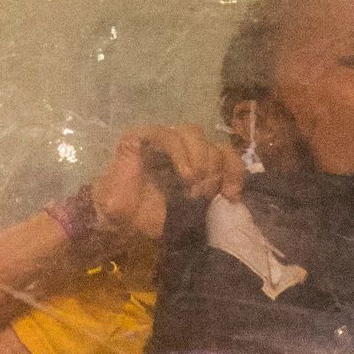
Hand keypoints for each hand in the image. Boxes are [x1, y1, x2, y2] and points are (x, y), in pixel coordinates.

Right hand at [84, 124, 237, 246]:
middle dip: (214, 169)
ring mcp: (161, 139)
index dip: (234, 170)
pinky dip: (180, 153)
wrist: (119, 221)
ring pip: (193, 132)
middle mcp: (181, 148)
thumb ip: (211, 199)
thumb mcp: (191, 211)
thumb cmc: (151, 216)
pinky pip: (168, 135)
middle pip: (211, 143)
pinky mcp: (141, 136)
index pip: (224, 154)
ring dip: (200, 158)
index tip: (232, 195)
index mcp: (195, 163)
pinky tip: (184, 174)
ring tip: (192, 183)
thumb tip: (234, 196)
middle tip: (203, 194)